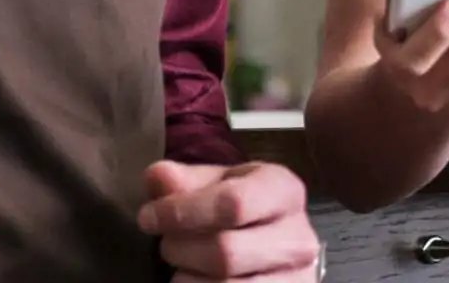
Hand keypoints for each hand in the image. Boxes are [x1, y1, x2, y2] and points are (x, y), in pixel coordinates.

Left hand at [137, 161, 322, 281]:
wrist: (279, 245)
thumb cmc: (243, 210)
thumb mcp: (219, 185)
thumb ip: (186, 180)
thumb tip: (157, 176)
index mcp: (284, 192)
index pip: (233, 204)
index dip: (183, 211)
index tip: (148, 217)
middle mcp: (299, 238)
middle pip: (226, 253)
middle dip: (181, 250)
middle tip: (166, 245)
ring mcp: (298, 279)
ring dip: (187, 279)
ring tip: (182, 266)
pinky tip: (196, 280)